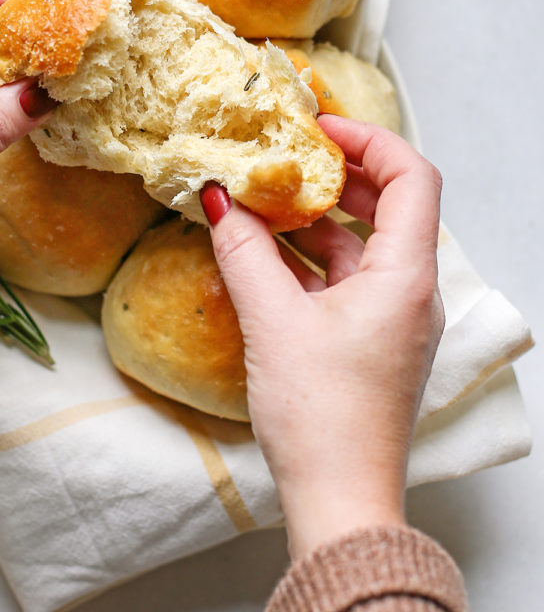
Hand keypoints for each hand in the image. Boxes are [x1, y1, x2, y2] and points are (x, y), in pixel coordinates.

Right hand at [200, 115, 443, 559]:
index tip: (319, 127)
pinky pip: (351, 278)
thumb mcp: (272, 321)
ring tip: (267, 201)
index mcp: (405, 275)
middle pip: (390, 204)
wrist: (340, 502)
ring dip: (320, 218)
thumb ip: (244, 251)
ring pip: (365, 243)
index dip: (369, 139)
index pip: (412, 176)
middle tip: (288, 156)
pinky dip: (314, 258)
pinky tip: (269, 254)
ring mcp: (396, 317)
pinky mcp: (375, 340)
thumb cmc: (320, 416)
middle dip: (338, 175)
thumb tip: (217, 199)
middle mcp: (411, 290)